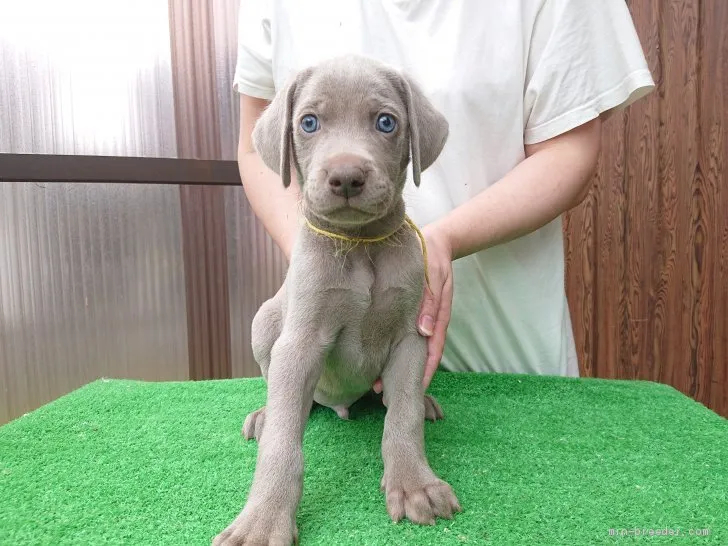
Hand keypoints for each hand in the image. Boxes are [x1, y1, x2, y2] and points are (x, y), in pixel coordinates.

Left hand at [373, 223, 453, 393]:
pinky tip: (376, 357)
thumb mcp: (434, 278)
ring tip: (374, 383)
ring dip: (394, 366)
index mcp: (436, 318)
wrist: (435, 244)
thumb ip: (430, 302)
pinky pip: (402, 337)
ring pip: (407, 350)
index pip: (431, 352)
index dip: (422, 373)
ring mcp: (419, 321)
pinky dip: (392, 350)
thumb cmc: (432, 261)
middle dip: (402, 376)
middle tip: (381, 392)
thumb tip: (425, 330)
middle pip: (417, 357)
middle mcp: (428, 324)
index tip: (411, 390)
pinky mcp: (410, 315)